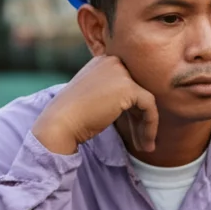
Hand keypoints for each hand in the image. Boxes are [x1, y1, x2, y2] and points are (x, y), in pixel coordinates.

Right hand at [32, 55, 157, 154]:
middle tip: (142, 141)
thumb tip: (138, 107)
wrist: (60, 122)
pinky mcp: (128, 87)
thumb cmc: (73, 116)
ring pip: (145, 100)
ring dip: (147, 126)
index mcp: (103, 62)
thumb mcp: (94, 96)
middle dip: (140, 119)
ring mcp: (121, 73)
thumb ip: (113, 94)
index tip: (134, 130)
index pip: (127, 84)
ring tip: (146, 147)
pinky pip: (149, 107)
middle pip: (137, 92)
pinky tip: (146, 143)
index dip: (132, 109)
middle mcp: (113, 61)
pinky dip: (150, 126)